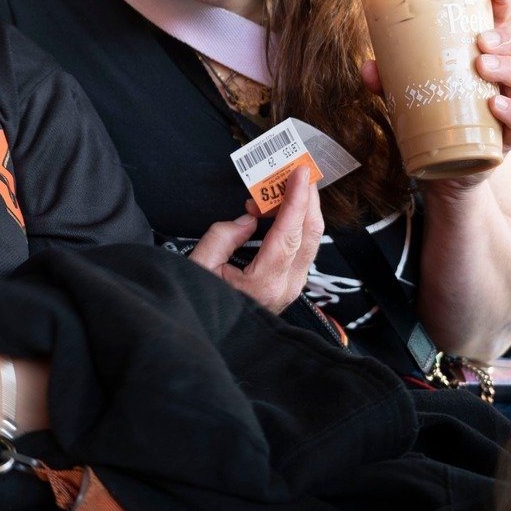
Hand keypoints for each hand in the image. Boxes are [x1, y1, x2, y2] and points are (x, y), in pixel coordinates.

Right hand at [186, 167, 324, 312]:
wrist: (212, 339)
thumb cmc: (201, 303)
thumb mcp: (200, 266)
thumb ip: (223, 236)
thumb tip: (248, 220)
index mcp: (264, 282)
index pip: (289, 232)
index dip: (297, 198)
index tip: (301, 172)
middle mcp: (286, 286)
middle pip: (310, 234)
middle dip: (308, 197)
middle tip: (299, 171)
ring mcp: (292, 287)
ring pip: (310, 240)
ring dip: (302, 209)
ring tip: (289, 185)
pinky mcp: (290, 285)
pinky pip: (301, 248)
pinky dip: (295, 224)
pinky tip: (280, 210)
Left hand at [360, 0, 510, 157]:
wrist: (446, 166)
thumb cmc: (434, 113)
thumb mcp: (409, 90)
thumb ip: (390, 77)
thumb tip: (369, 66)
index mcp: (490, 52)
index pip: (506, 17)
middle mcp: (509, 75)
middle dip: (510, 37)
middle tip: (481, 39)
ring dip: (510, 68)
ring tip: (483, 66)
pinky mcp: (510, 136)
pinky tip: (495, 105)